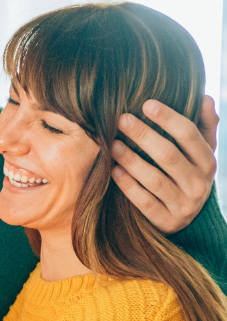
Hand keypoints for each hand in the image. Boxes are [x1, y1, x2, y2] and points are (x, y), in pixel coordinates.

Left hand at [111, 95, 217, 232]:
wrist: (190, 219)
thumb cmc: (189, 175)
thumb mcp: (201, 153)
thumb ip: (204, 126)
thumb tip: (204, 98)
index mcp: (208, 163)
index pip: (189, 135)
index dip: (169, 118)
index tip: (146, 104)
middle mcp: (199, 184)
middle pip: (169, 156)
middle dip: (144, 135)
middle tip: (121, 119)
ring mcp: (184, 206)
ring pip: (155, 180)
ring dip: (132, 160)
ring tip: (112, 144)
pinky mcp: (167, 222)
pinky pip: (145, 203)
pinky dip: (129, 186)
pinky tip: (114, 171)